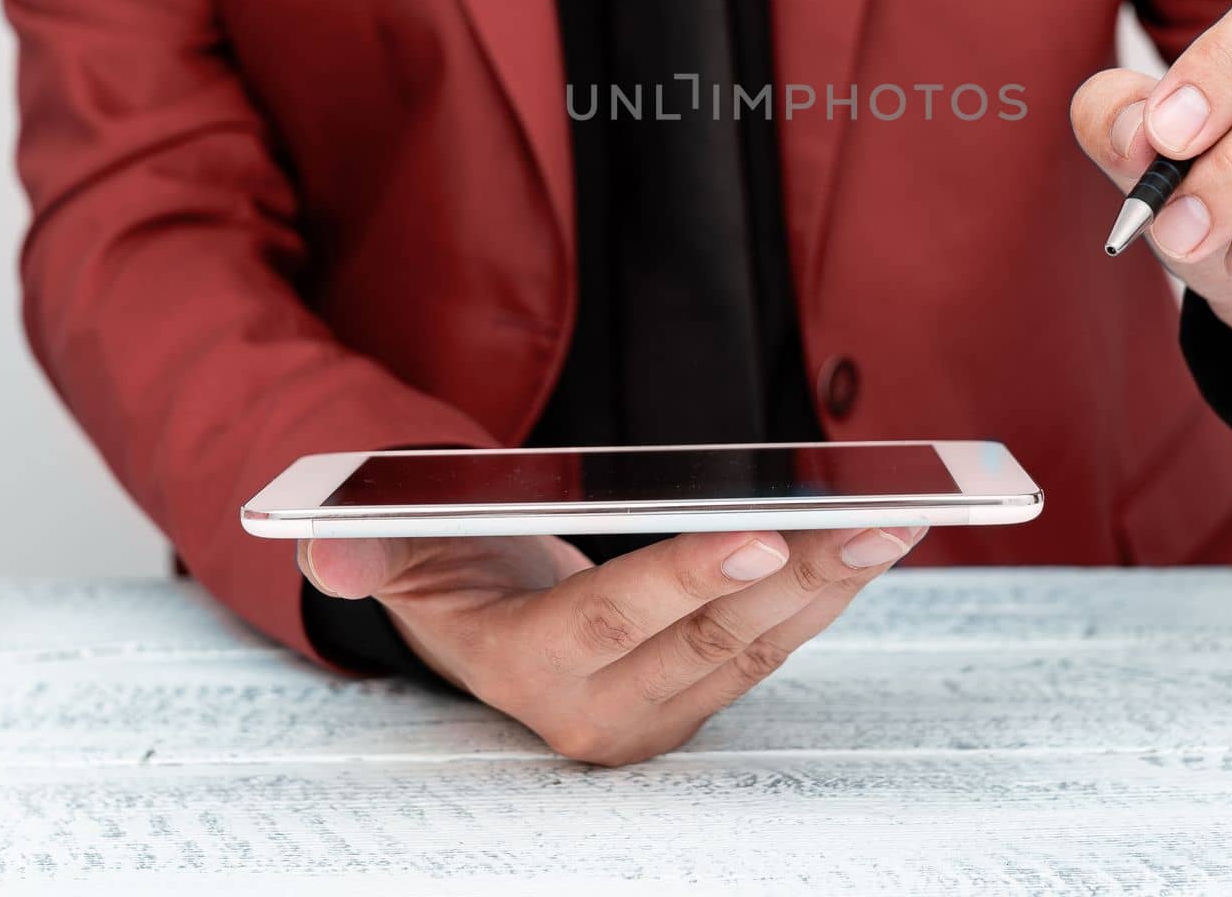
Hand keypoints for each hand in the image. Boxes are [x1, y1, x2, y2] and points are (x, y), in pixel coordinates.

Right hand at [298, 523, 923, 765]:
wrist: (482, 628)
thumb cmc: (447, 570)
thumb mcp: (393, 553)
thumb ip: (365, 547)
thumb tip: (332, 545)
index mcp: (528, 668)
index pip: (616, 620)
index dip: (688, 578)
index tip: (766, 536)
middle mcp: (602, 708)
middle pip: (714, 637)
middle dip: (803, 577)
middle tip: (880, 520)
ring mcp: (658, 712)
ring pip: (759, 648)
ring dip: (833, 586)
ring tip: (898, 522)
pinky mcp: (696, 698)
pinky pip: (769, 648)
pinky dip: (822, 595)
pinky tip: (867, 546)